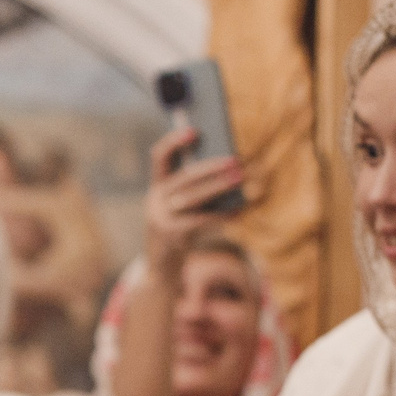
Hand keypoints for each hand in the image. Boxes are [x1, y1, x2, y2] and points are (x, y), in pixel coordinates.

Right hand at [142, 128, 243, 275]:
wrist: (162, 264)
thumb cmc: (179, 227)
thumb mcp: (181, 205)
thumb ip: (195, 187)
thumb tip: (227, 169)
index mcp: (157, 186)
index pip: (159, 156)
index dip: (174, 142)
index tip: (195, 130)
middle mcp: (155, 199)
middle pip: (185, 177)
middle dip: (212, 167)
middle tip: (236, 161)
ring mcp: (161, 218)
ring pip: (194, 197)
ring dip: (219, 187)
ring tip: (241, 179)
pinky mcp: (172, 235)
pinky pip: (201, 220)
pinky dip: (222, 214)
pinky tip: (239, 210)